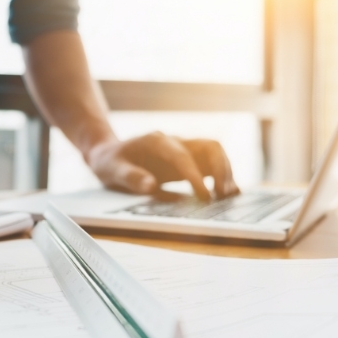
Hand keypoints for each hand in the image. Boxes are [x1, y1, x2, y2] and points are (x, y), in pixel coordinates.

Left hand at [87, 132, 238, 200]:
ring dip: (225, 173)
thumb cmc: (110, 162)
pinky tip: (226, 194)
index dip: (195, 175)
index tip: (204, 196)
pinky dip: (221, 177)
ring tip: (228, 196)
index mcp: (157, 141)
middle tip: (222, 195)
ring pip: (215, 154)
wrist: (109, 155)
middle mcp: (175, 141)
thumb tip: (151, 185)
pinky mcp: (187, 161)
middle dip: (221, 170)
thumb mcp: (111, 170)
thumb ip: (130, 177)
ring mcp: (183, 150)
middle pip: (209, 147)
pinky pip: (211, 164)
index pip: (183, 156)